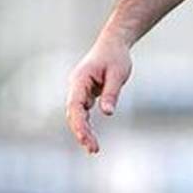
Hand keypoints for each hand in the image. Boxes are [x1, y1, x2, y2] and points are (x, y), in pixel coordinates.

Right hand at [65, 35, 131, 153]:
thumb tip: (107, 113)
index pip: (75, 105)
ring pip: (77, 114)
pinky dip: (86, 125)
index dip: (79, 123)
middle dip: (81, 132)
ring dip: (83, 131)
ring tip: (93, 149)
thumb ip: (111, 93)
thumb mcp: (118, 74)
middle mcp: (75, 86)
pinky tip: (91, 139)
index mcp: (80, 79)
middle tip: (93, 149)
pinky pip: (83, 112)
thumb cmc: (116, 56)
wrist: (114, 43)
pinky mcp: (85, 93)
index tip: (85, 138)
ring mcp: (79, 90)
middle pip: (74, 113)